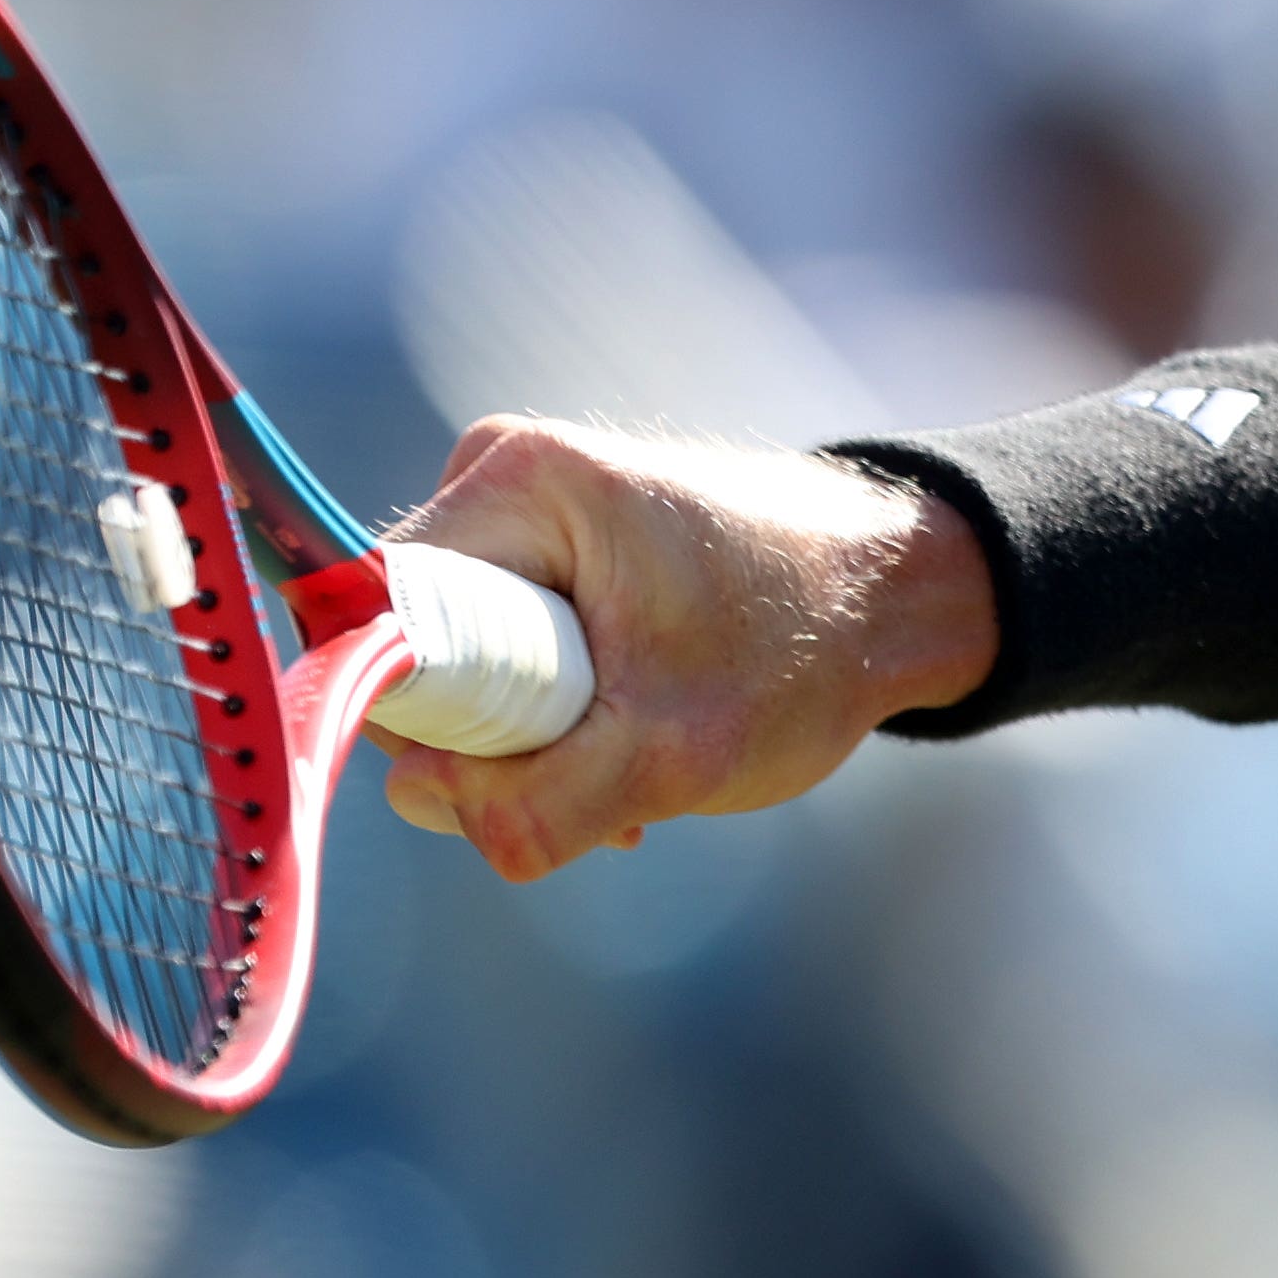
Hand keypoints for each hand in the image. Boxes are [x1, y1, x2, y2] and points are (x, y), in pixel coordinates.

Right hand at [361, 417, 997, 883]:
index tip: (507, 766)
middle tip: (600, 780)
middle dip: (491, 739)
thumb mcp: (677, 754)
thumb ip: (537, 798)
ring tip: (638, 764)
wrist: (904, 598)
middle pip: (413, 645)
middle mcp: (501, 475)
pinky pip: (506, 653)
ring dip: (534, 740)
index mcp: (515, 481)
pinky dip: (563, 715)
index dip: (414, 716)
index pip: (372, 615)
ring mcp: (527, 513)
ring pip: (463, 664)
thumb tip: (420, 802)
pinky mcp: (554, 552)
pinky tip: (636, 743)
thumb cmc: (805, 653)